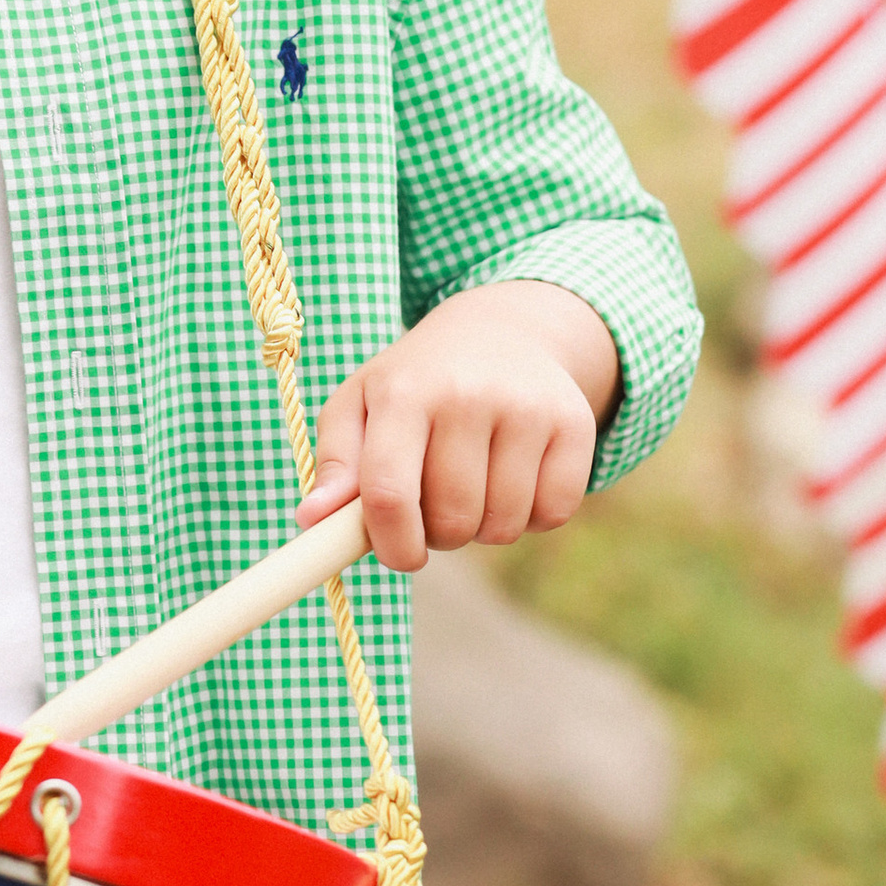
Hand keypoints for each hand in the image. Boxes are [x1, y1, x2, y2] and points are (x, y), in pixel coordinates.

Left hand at [298, 280, 618, 569]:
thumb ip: (335, 463)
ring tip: (475, 486)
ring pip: (504, 525)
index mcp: (404, 392)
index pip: (388, 493)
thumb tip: (310, 520)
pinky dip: (533, 516)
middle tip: (438, 506)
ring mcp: (527, 408)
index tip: (401, 555)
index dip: (391, 544)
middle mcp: (468, 394)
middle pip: (451, 519)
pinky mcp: (574, 424)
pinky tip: (516, 480)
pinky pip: (554, 513)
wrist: (504, 331)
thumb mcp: (361, 403)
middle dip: (441, 535)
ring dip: (485, 527)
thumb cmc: (417, 382)